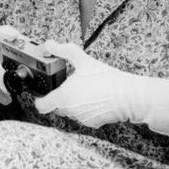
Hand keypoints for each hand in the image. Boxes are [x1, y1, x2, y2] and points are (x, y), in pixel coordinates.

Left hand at [34, 41, 168, 135]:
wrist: (127, 96)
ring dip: (74, 103)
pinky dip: (86, 109)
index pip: (42, 106)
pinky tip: (95, 98)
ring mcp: (81, 118)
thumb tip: (48, 44)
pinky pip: (83, 116)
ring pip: (71, 111)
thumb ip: (64, 51)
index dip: (40, 100)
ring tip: (86, 89)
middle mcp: (70, 111)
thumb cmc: (105, 78)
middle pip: (57, 106)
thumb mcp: (83, 60)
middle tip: (71, 84)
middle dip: (60, 97)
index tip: (43, 94)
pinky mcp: (93, 123)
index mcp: (64, 97)